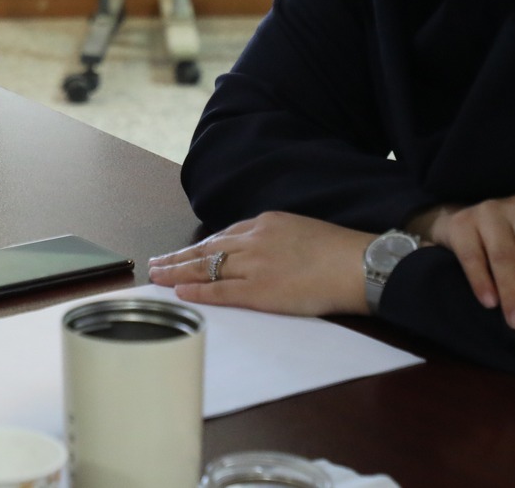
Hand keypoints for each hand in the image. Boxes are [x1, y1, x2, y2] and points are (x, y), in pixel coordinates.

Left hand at [146, 212, 376, 315]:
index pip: (225, 235)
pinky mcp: (259, 290)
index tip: (186, 253)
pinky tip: (179, 292)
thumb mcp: (304, 231)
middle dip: (179, 257)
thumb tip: (269, 253)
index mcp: (267, 223)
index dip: (202, 246)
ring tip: (157, 278)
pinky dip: (197, 291)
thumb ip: (280, 239)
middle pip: (207, 249)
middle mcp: (255, 239)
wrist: (359, 264)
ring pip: (206, 267)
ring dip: (178, 272)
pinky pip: (220, 290)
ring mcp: (254, 264)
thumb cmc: (341, 252)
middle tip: (156, 263)